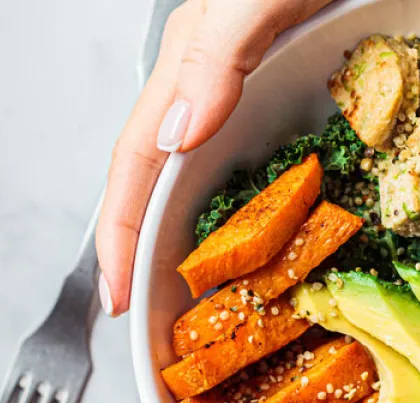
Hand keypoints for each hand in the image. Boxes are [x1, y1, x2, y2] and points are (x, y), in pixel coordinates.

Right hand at [95, 0, 332, 315]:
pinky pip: (269, 170)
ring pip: (216, 184)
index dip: (122, 235)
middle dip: (158, 257)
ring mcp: (256, 97)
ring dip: (211, 246)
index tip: (120, 301)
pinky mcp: (299, 99)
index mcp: (192, 67)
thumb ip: (216, 55)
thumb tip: (177, 138)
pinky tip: (280, 247)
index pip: (138, 165)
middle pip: (169, 186)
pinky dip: (266, 217)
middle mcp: (216, 89)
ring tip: (214, 308)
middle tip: (166, 329)